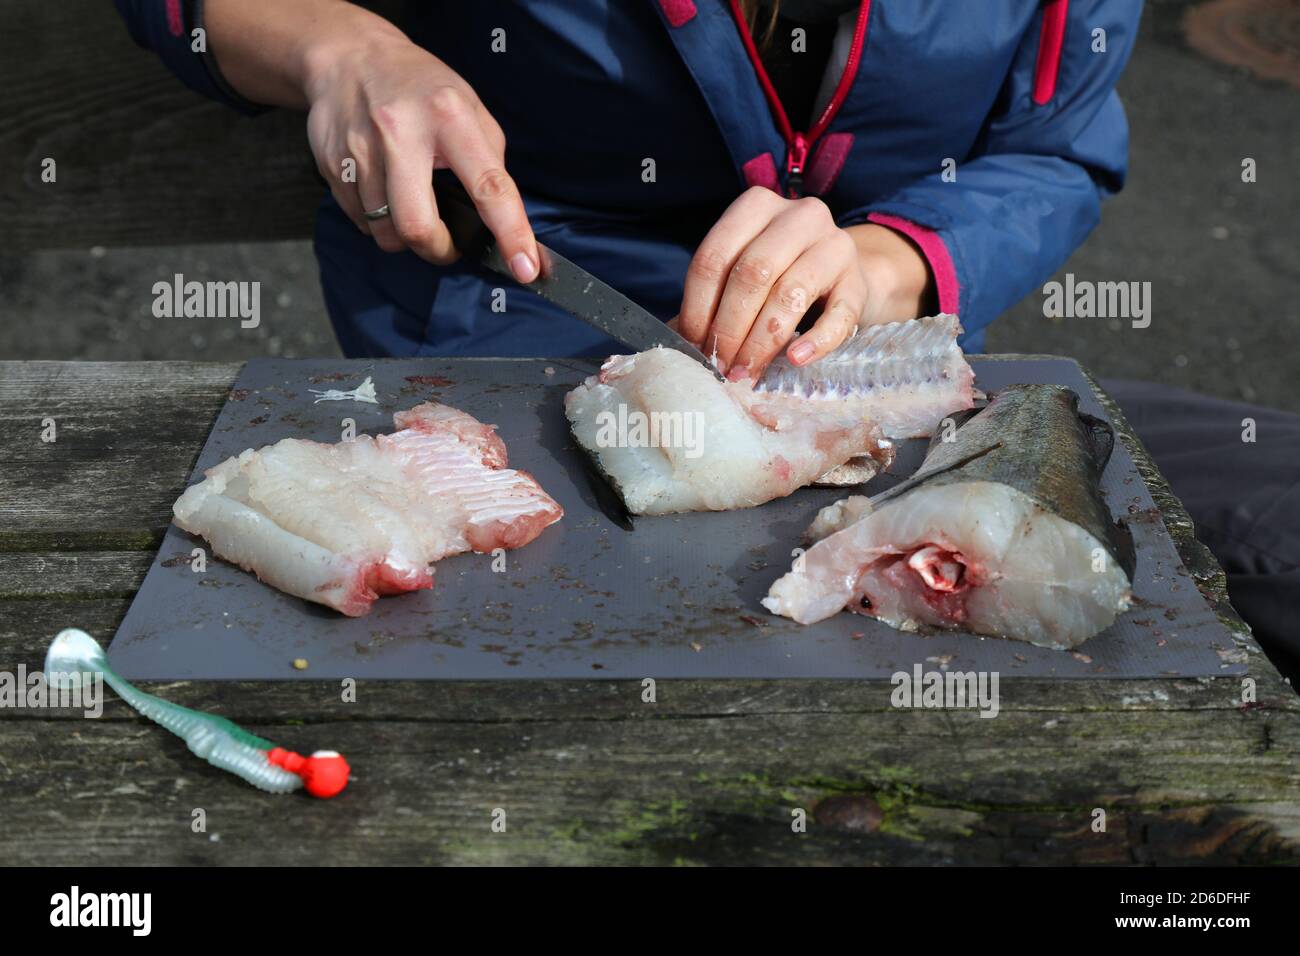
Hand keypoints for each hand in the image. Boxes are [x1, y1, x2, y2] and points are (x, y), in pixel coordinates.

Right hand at [204, 0, 538, 277]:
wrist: (349, 56)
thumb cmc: (420, 88)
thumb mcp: (469, 108)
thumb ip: (487, 162)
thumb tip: (502, 221)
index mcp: (450, 117)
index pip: (488, 187)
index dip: (510, 233)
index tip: (526, 269)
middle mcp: (402, 132)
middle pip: (418, 226)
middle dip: (438, 250)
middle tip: (446, 245)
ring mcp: (362, 149)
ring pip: (385, 232)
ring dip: (404, 237)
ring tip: (411, 206)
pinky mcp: (333, 165)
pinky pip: (360, 221)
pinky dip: (377, 222)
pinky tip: (383, 192)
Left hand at [676, 187, 934, 378]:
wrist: (847, 279)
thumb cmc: (782, 278)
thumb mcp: (746, 277)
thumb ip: (712, 301)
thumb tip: (679, 343)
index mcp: (756, 206)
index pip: (714, 256)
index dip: (697, 306)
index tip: (692, 345)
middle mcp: (799, 216)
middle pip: (752, 273)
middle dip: (729, 327)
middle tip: (719, 365)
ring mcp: (834, 244)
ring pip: (790, 292)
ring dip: (762, 341)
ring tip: (745, 372)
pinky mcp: (859, 281)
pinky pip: (838, 314)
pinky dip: (816, 340)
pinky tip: (796, 359)